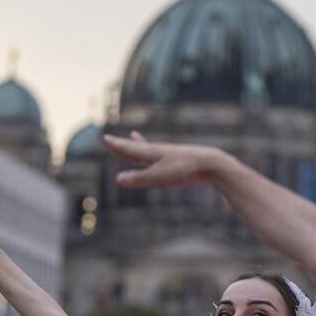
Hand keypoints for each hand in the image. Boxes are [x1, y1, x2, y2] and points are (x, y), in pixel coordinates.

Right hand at [103, 132, 224, 189]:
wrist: (210, 163)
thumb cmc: (184, 169)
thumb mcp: (159, 176)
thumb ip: (139, 178)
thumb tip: (118, 179)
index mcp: (151, 153)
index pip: (129, 149)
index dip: (116, 145)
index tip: (105, 138)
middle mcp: (158, 151)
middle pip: (136, 148)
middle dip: (123, 145)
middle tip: (110, 139)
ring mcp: (169, 155)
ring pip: (150, 150)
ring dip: (139, 144)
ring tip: (134, 136)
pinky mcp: (178, 160)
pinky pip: (162, 156)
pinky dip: (158, 154)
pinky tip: (160, 153)